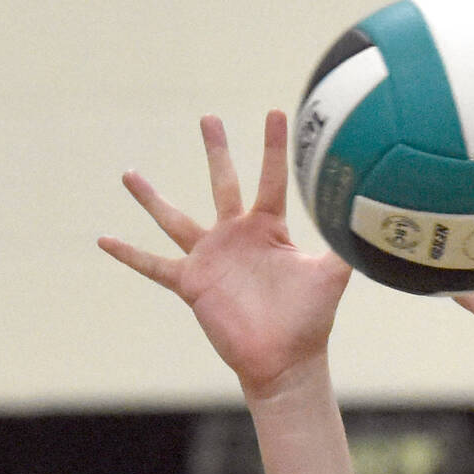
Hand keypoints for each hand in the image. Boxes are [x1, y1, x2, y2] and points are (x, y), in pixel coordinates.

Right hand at [101, 111, 351, 400]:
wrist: (284, 361)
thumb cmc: (309, 321)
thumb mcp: (331, 276)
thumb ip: (346, 244)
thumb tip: (370, 214)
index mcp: (268, 229)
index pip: (271, 178)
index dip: (272, 146)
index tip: (273, 111)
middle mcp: (236, 236)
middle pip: (221, 182)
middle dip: (215, 149)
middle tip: (208, 117)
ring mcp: (210, 258)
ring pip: (175, 217)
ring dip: (151, 197)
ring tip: (128, 173)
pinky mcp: (191, 283)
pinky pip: (153, 265)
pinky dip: (129, 255)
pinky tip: (103, 240)